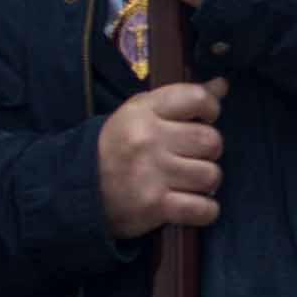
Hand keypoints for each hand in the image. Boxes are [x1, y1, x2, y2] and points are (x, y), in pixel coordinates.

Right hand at [95, 79, 225, 237]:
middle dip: (208, 152)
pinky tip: (193, 205)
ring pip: (211, 175)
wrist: (74, 190)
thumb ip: (181, 99)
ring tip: (186, 181)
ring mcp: (150, 174)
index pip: (196, 98)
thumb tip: (222, 85)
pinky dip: (205, 211)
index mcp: (142, 112)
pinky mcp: (154, 206)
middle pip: (211, 141)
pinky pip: (204, 209)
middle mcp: (147, 140)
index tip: (203, 119)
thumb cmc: (116, 148)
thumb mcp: (139, 114)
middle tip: (190, 157)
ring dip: (204, 182)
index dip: (210, 109)